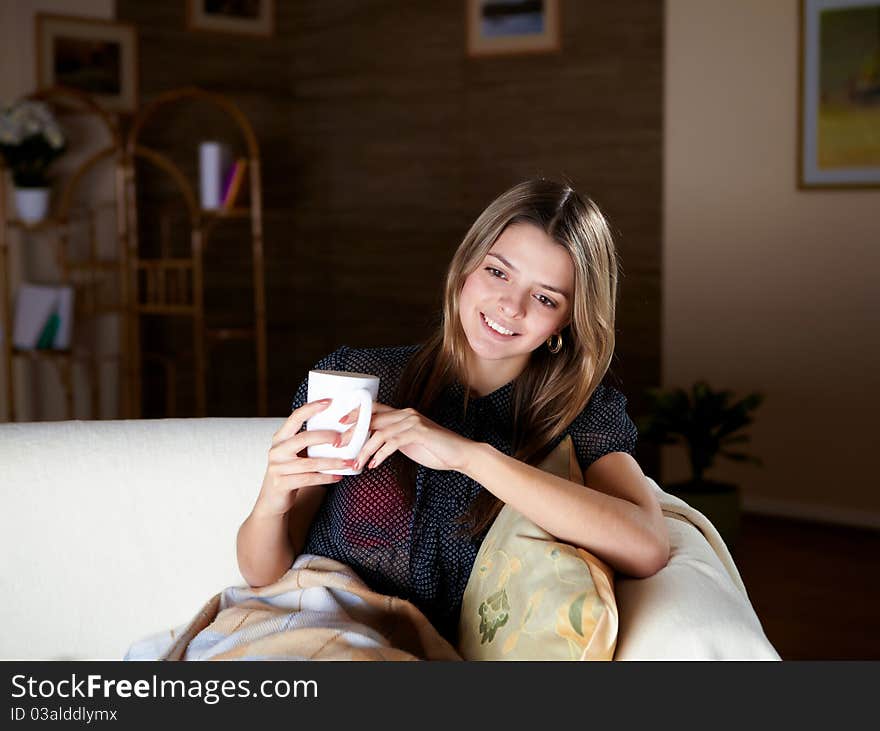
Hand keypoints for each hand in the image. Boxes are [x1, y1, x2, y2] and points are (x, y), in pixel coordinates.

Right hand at [253, 398, 356, 517]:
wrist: (272, 500)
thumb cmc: (290, 471)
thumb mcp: (293, 453)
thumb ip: (306, 440)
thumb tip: (337, 426)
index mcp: (280, 438)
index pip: (295, 417)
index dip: (311, 408)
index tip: (329, 401)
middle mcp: (276, 450)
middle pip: (304, 438)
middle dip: (326, 437)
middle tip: (344, 439)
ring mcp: (277, 467)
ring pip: (310, 463)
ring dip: (332, 462)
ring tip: (348, 463)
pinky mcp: (281, 484)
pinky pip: (308, 479)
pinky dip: (325, 477)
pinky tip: (338, 477)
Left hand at [339, 402, 473, 472]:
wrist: (459, 454)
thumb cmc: (434, 450)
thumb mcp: (408, 443)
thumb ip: (392, 439)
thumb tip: (370, 446)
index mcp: (402, 414)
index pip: (374, 409)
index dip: (356, 414)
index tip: (340, 425)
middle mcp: (406, 414)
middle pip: (372, 418)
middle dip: (353, 433)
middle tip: (340, 446)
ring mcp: (412, 422)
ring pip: (379, 432)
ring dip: (364, 449)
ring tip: (356, 463)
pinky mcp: (419, 433)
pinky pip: (392, 442)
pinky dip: (380, 454)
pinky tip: (373, 465)